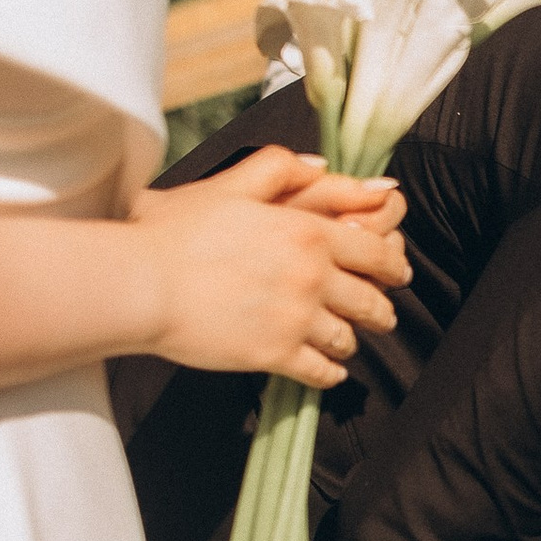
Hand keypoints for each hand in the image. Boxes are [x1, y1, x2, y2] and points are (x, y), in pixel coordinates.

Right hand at [133, 147, 410, 388]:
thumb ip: (281, 169)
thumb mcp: (229, 185)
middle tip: (382, 314)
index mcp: (307, 232)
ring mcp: (296, 319)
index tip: (399, 273)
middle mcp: (312, 277)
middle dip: (381, 310)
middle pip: (371, 300)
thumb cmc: (175, 233)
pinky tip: (328, 371)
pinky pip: (321, 372)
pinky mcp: (275, 355)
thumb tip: (325, 167)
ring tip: (346, 341)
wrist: (141, 283)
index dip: (393, 265)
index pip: (374, 252)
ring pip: (347, 338)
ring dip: (351, 340)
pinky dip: (330, 373)